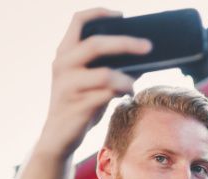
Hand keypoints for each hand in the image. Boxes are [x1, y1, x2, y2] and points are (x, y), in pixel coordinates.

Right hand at [37, 9, 150, 157]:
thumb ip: (110, 67)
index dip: (99, 12)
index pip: (77, 21)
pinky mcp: (77, 105)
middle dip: (126, 43)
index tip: (122, 15)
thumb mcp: (92, 81)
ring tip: (132, 85)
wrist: (58, 136)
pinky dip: (122, 93)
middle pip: (96, 43)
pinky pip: (108, 94)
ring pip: (106, 74)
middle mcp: (63, 64)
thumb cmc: (80, 104)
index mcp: (65, 53)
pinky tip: (126, 95)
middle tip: (148, 46)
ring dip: (126, 79)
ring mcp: (68, 85)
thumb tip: (144, 56)